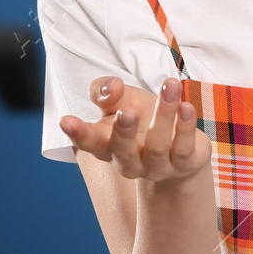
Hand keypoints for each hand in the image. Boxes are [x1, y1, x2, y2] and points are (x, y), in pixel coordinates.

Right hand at [58, 75, 210, 184]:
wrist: (179, 149)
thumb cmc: (142, 119)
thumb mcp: (121, 101)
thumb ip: (107, 92)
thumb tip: (113, 86)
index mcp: (106, 145)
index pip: (88, 141)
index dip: (77, 133)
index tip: (66, 120)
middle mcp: (129, 161)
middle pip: (122, 151)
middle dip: (124, 131)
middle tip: (126, 110)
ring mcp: (156, 167)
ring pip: (157, 145)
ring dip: (164, 114)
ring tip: (170, 86)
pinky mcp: (184, 165)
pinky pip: (184, 149)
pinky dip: (186, 127)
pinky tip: (186, 107)